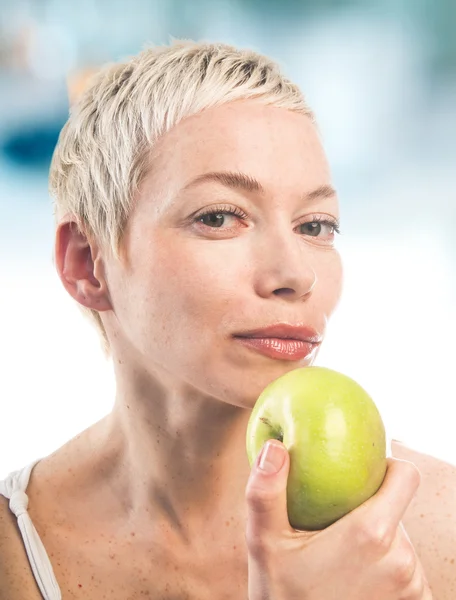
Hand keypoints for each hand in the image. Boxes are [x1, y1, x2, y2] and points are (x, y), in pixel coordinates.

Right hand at [245, 439, 432, 599]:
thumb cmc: (282, 597)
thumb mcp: (264, 544)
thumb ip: (266, 493)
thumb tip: (273, 448)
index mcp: (371, 534)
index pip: (406, 477)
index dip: (388, 468)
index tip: (362, 476)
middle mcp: (402, 560)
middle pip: (396, 510)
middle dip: (368, 512)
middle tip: (333, 529)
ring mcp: (413, 587)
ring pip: (400, 541)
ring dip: (377, 544)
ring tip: (340, 560)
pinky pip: (406, 571)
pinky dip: (387, 570)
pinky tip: (355, 582)